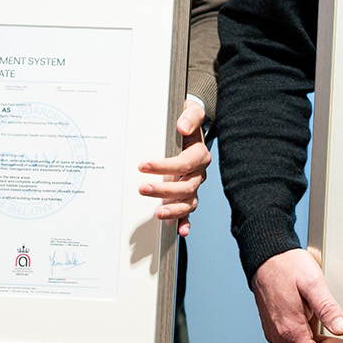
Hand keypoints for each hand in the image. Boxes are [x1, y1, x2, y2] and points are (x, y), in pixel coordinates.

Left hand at [139, 97, 209, 237]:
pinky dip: (185, 222)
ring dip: (174, 210)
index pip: (184, 164)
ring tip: (158, 213)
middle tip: (142, 188)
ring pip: (188, 203)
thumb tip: (183, 127)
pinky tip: (179, 231)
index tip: (142, 166)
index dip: (163, 166)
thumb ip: (190, 116)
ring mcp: (194, 186)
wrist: (190, 128)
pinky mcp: (187, 195)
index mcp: (200, 155)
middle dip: (164, 190)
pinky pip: (188, 211)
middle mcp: (199, 173)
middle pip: (185, 187)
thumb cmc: (187, 121)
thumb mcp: (191, 111)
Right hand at [249, 247, 342, 342]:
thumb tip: (342, 329)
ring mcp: (275, 332)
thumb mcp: (313, 283)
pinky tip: (317, 326)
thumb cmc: (287, 266)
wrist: (265, 256)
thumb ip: (328, 308)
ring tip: (332, 332)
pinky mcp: (274, 327)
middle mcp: (279, 335)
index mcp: (290, 329)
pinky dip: (309, 342)